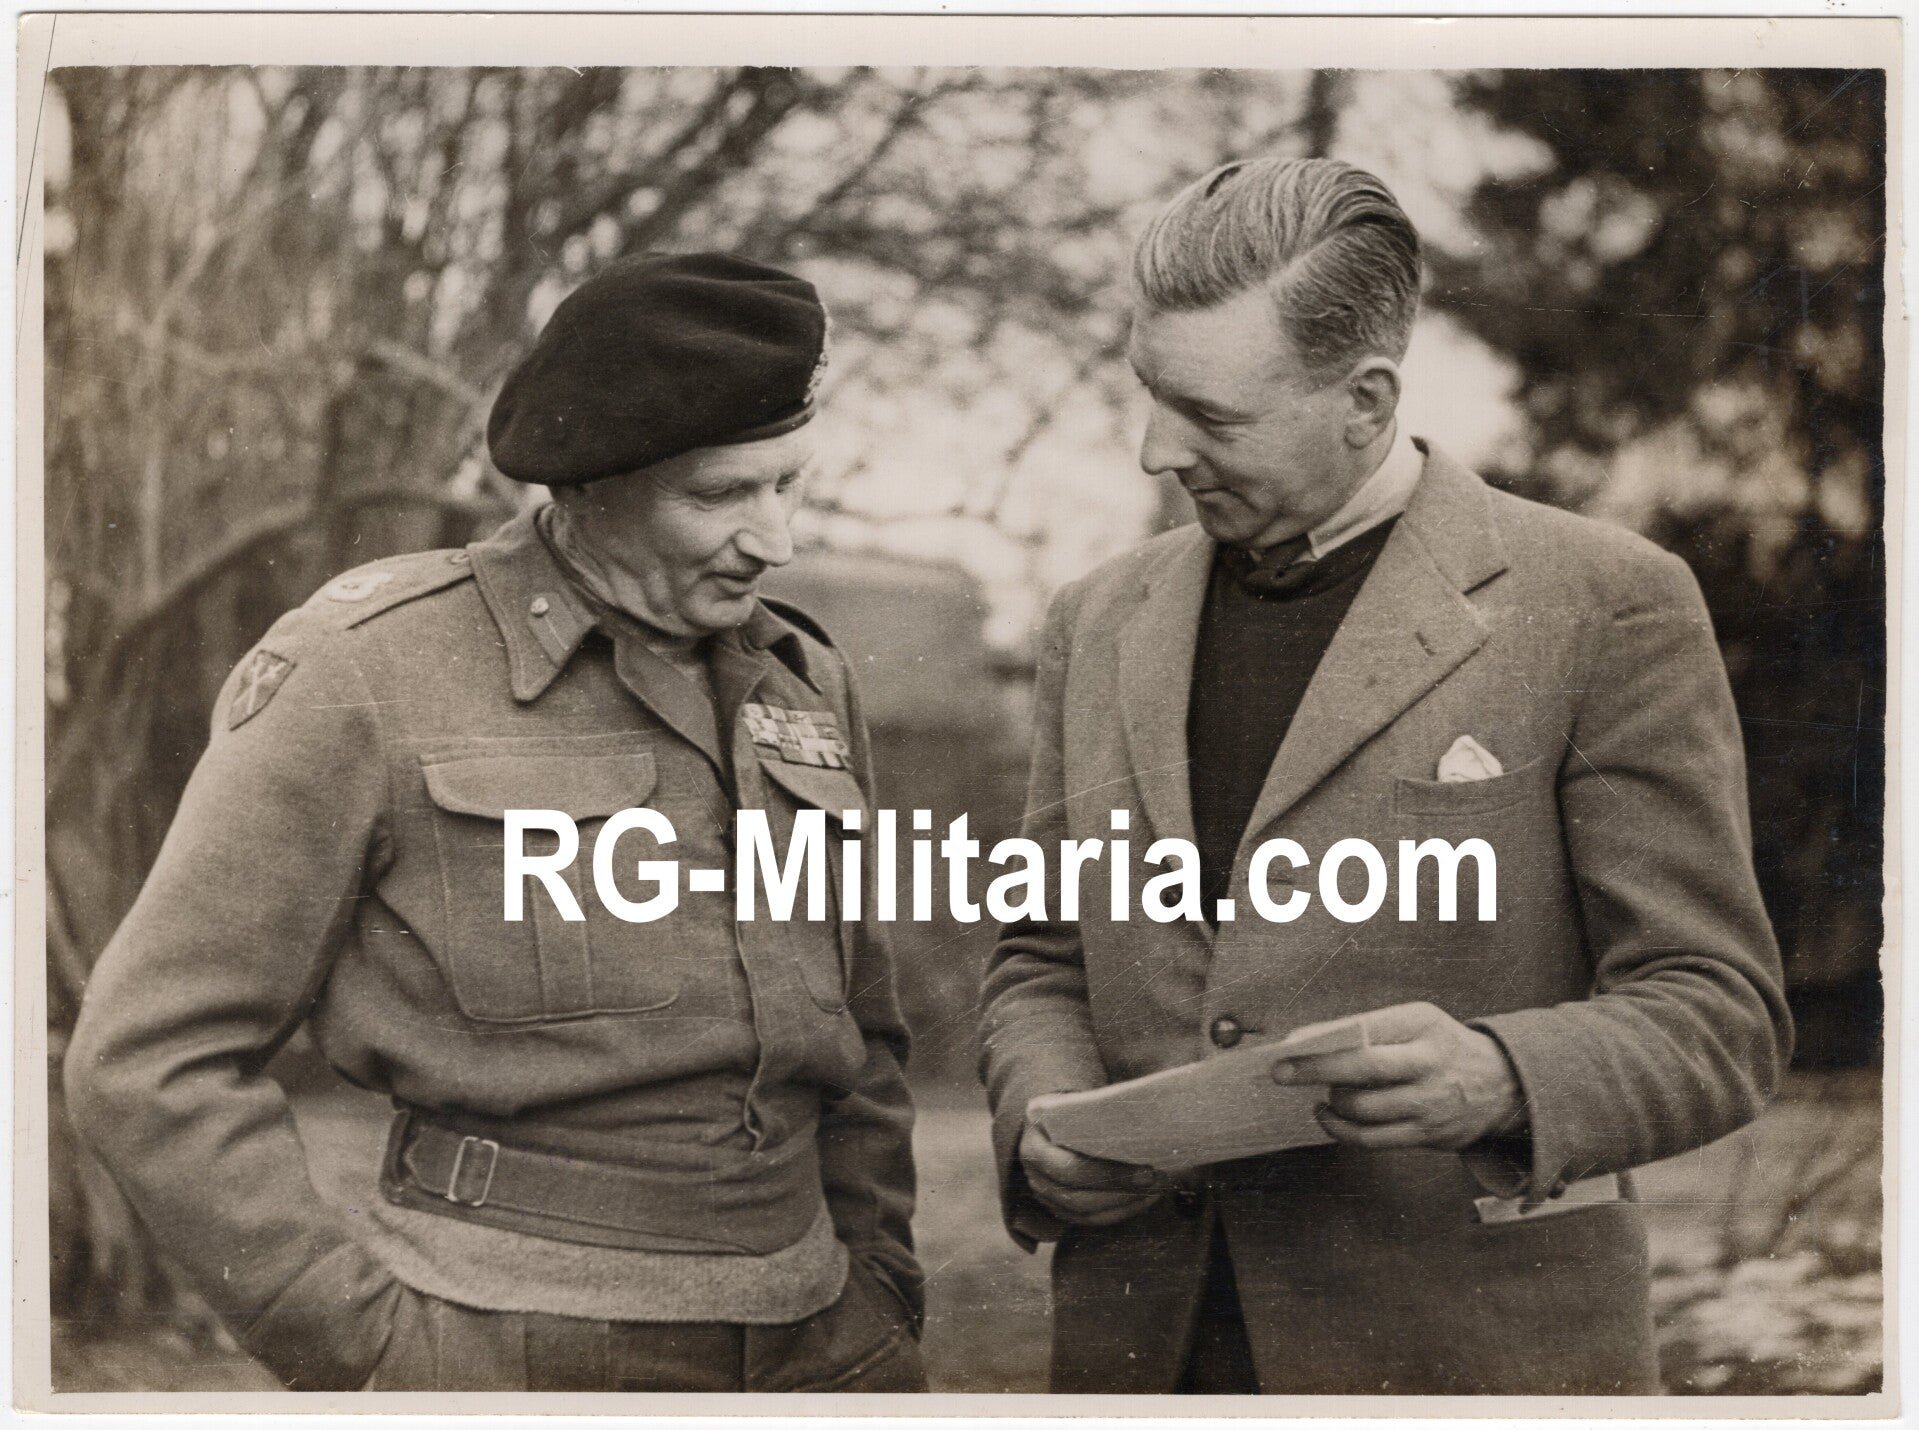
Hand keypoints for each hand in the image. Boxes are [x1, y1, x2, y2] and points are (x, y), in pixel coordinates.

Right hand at [1018, 1119, 1164, 1225]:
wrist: (1050, 1118)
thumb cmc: (1070, 1107)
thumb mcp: (1076, 1102)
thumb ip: (1099, 1114)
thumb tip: (1146, 1125)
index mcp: (1035, 1142)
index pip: (1072, 1169)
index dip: (1111, 1175)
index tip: (1148, 1170)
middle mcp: (1033, 1172)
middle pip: (1078, 1197)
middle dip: (1122, 1193)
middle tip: (1156, 1181)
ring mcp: (1043, 1193)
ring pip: (1085, 1213)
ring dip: (1125, 1205)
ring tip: (1155, 1190)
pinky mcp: (1057, 1207)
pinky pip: (1089, 1219)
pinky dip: (1119, 1212)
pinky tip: (1142, 1199)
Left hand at [1270, 1002, 1526, 1150]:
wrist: (1501, 1084)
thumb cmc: (1440, 1046)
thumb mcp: (1413, 1022)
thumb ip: (1367, 1029)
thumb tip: (1307, 1040)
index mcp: (1421, 1024)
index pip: (1365, 1030)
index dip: (1324, 1040)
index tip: (1289, 1045)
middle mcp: (1428, 1062)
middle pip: (1363, 1068)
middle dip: (1315, 1071)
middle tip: (1281, 1073)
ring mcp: (1429, 1102)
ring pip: (1364, 1108)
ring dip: (1333, 1101)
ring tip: (1325, 1093)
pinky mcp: (1427, 1135)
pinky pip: (1372, 1139)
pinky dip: (1340, 1130)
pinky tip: (1328, 1115)